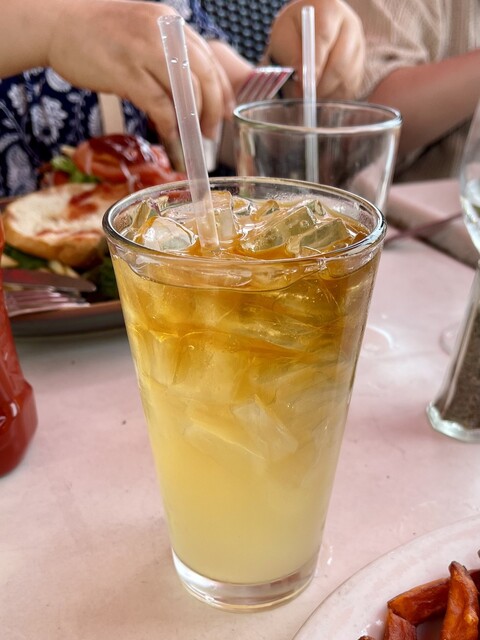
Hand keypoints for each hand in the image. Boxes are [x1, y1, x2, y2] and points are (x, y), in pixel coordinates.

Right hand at [47, 0, 235, 142]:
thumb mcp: (145, 36)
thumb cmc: (101, 36)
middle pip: (204, 77)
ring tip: (191, 135)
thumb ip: (170, 58)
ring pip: (185, 91)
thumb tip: (193, 95)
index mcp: (172, 24)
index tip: (225, 114)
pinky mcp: (125, 70)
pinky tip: (169, 132)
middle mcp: (163, 32)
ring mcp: (144, 50)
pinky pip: (159, 103)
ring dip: (192, 119)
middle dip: (213, 110)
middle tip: (210, 133)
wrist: (58, 24)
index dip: (223, 92)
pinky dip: (168, 122)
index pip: (210, 61)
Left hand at [265, 0, 364, 98]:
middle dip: (322, 84)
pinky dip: (335, 96)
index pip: (325, 37)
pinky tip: (322, 96)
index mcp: (329, 9)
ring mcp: (358, 45)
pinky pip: (351, 86)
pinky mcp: (361, 64)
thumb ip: (291, 54)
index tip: (305, 82)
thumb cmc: (294, 32)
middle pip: (341, 60)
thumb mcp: (284, 36)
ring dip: (328, 92)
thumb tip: (302, 78)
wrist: (306, 31)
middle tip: (306, 96)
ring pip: (348, 76)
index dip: (316, 63)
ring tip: (311, 96)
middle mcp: (350, 24)